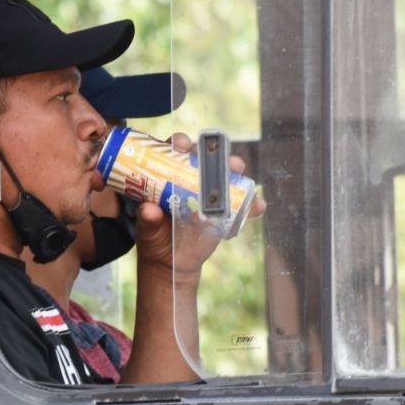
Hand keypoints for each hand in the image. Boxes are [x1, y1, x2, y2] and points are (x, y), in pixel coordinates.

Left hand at [135, 133, 266, 285]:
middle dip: (213, 152)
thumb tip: (149, 209)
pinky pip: (241, 206)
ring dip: (234, 170)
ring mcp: (210, 196)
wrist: (172, 261)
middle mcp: (191, 180)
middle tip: (216, 155)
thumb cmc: (155, 239)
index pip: (173, 153)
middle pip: (203, 158)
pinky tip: (258, 205)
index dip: (178, 143)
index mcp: (168, 178)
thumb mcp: (147, 231)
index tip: (181, 144)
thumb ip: (147, 220)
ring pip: (225, 177)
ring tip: (238, 170)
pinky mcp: (224, 213)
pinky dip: (252, 205)